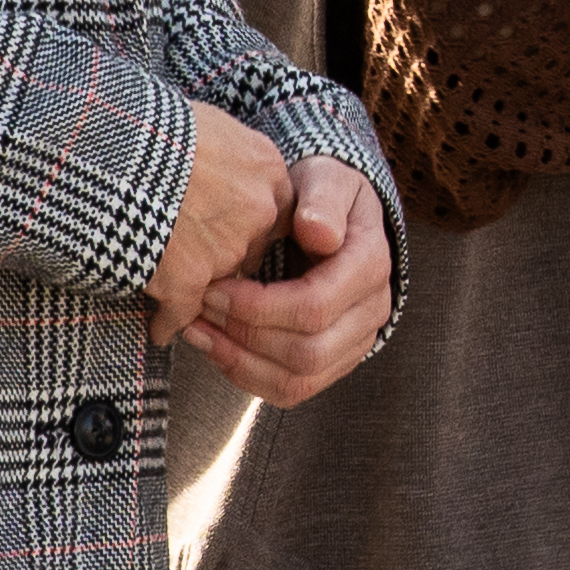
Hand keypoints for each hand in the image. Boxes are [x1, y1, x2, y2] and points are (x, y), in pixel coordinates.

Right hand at [145, 105, 294, 325]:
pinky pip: (182, 314)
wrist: (113, 147)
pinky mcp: (188, 281)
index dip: (250, 223)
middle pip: (254, 251)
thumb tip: (223, 159)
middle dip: (229, 257)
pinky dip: (168, 322)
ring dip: (200, 289)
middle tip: (198, 257)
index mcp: (266, 169)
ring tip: (173, 293)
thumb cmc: (151, 126)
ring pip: (222, 284)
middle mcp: (258, 212)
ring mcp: (226, 249)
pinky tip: (159, 329)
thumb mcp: (206, 123)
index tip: (231, 228)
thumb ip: (230, 152)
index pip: (277, 212)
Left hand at [186, 154, 391, 406]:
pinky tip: (215, 348)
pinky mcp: (333, 363)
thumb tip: (320, 233)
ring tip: (198, 331)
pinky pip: (291, 390)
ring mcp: (355, 344)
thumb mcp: (324, 179)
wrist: (332, 220)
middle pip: (306, 352)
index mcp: (370, 266)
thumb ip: (322, 199)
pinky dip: (247, 376)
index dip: (257, 306)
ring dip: (239, 362)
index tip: (213, 286)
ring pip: (298, 380)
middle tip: (199, 308)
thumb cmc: (321, 197)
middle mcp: (372, 312)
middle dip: (243, 336)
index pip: (314, 305)